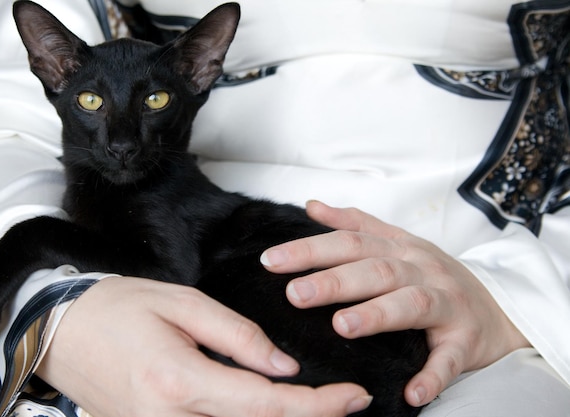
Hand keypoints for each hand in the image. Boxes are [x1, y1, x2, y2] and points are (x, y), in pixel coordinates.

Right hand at [36, 276, 370, 416]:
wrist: (61, 330)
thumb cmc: (117, 306)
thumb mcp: (183, 304)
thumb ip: (238, 336)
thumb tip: (284, 366)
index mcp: (179, 381)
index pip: (266, 404)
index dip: (317, 405)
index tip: (354, 396)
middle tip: (343, 401)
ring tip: (311, 402)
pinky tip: (263, 405)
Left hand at [261, 200, 529, 406]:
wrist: (497, 307)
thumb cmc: (433, 275)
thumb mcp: (397, 241)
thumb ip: (355, 223)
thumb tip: (311, 206)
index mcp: (399, 248)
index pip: (349, 242)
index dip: (310, 249)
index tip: (271, 261)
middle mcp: (421, 270)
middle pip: (375, 270)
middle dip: (334, 281)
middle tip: (295, 294)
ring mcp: (447, 303)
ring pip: (411, 305)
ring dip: (377, 315)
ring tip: (342, 327)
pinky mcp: (466, 340)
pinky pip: (450, 358)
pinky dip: (433, 375)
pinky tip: (411, 393)